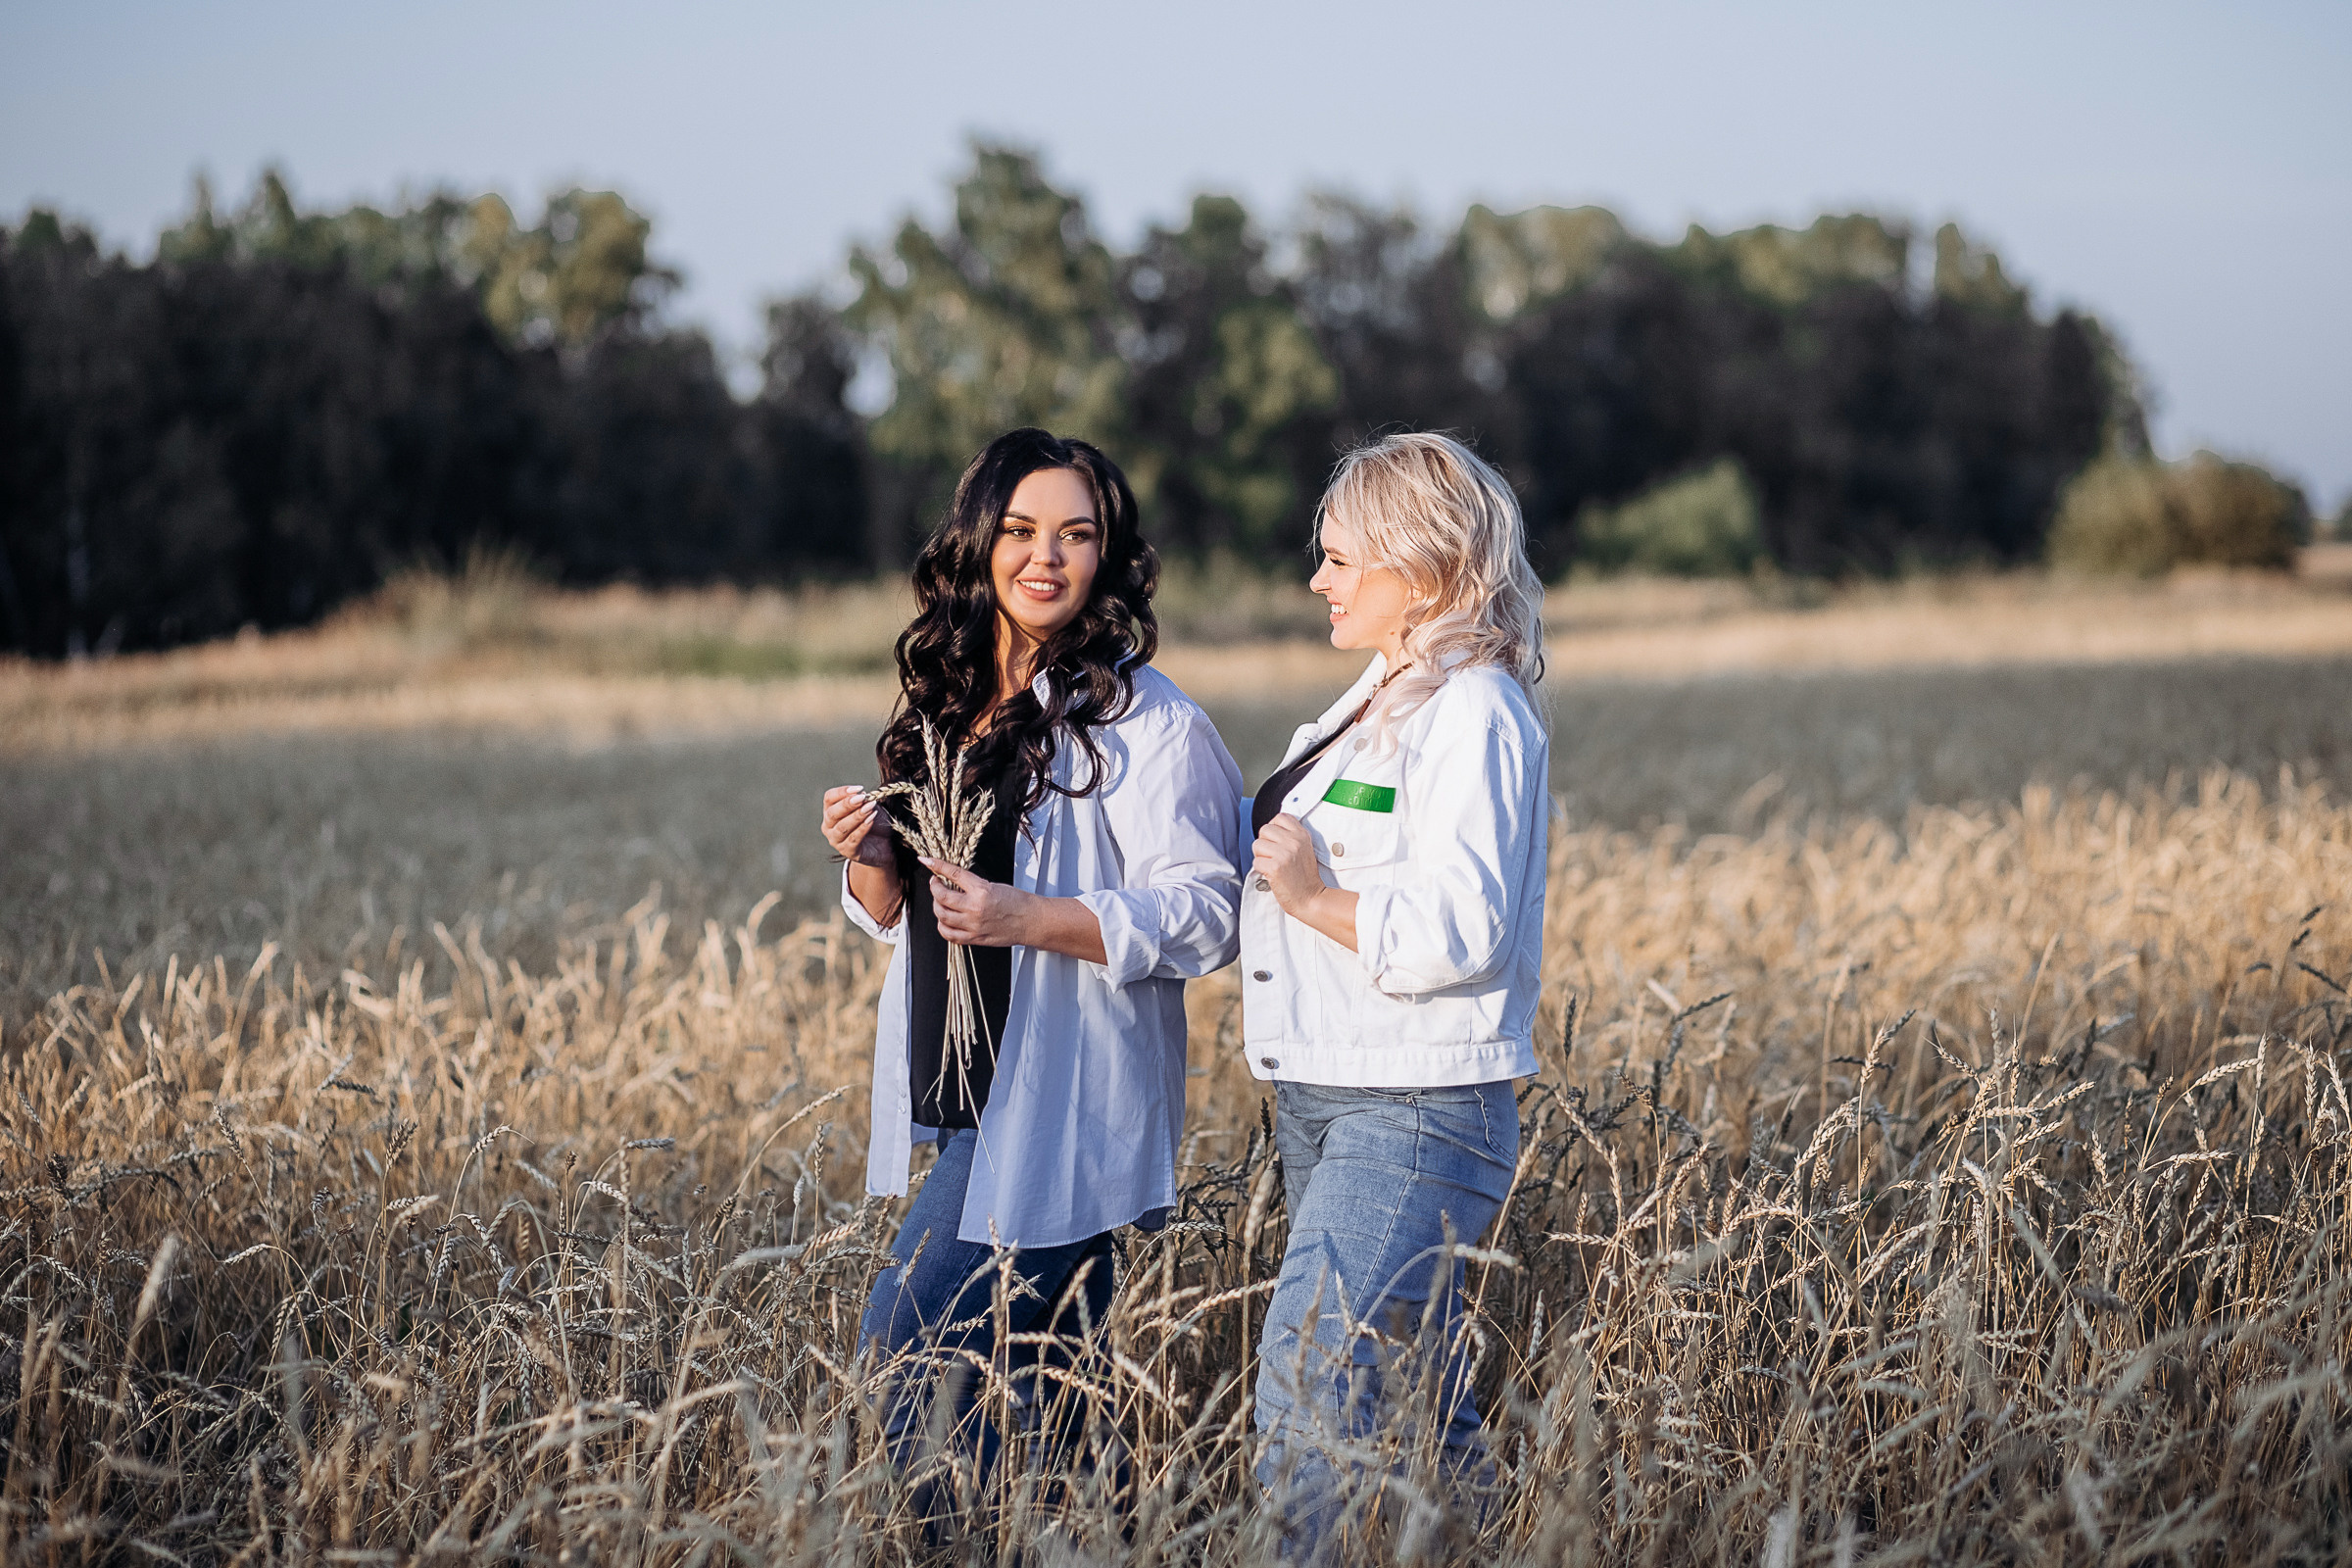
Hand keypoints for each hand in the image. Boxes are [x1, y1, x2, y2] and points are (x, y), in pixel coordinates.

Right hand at [821, 785, 893, 864]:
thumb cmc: (874, 823)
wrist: (885, 844)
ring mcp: (836, 841)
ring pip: (841, 827)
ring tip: (870, 808)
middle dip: (847, 804)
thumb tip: (861, 795)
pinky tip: (871, 820)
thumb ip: (864, 801)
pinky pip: (853, 840)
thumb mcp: (869, 807)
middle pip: (832, 813)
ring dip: (856, 816)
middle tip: (862, 798)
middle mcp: (829, 826)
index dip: (842, 792)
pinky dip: (862, 828)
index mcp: (830, 811)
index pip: (829, 798)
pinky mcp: (848, 852)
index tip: (859, 789)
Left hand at [921, 858, 1035, 946]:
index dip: (937, 866)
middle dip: (934, 888)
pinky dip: (942, 926)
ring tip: (940, 901)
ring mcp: (973, 925)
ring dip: (936, 906)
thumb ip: (972, 885)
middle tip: (936, 883)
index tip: (927, 861)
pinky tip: (945, 920)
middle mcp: (975, 908)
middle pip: (941, 896)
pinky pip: (949, 934)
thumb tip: (953, 883)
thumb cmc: (1018, 902)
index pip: (953, 874)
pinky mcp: (974, 938)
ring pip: (941, 915)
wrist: (1031, 921)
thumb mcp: (994, 885)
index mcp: (982, 890)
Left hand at [1251, 814, 1329, 915]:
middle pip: (1264, 829)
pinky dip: (1260, 870)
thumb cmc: (1305, 877)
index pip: (1280, 817)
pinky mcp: (1275, 867)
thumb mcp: (1305, 849)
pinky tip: (1271, 875)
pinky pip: (1256, 862)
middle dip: (1264, 843)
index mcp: (1302, 835)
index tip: (1276, 841)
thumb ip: (1291, 836)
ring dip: (1261, 856)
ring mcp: (1285, 853)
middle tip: (1273, 856)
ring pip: (1257, 845)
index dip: (1274, 828)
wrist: (1311, 898)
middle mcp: (1294, 841)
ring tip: (1272, 865)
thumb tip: (1271, 829)